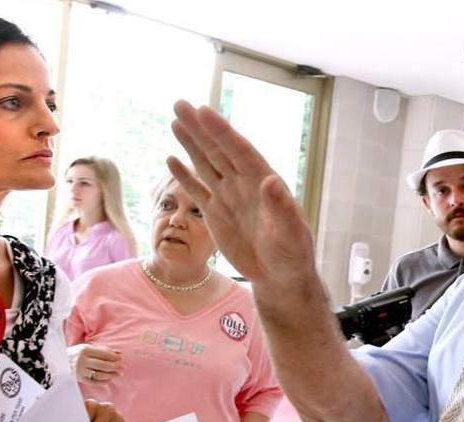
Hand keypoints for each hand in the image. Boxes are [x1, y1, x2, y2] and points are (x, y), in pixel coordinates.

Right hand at [71, 343, 122, 383]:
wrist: (57, 362)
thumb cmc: (75, 353)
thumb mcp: (87, 348)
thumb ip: (103, 350)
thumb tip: (120, 353)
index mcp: (85, 350)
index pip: (103, 354)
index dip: (114, 357)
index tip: (121, 359)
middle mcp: (82, 360)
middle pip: (103, 365)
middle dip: (115, 367)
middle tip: (123, 368)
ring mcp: (80, 371)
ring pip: (99, 374)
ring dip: (111, 375)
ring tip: (119, 374)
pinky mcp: (79, 379)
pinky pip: (93, 382)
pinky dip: (103, 381)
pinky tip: (109, 379)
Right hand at [168, 101, 315, 286]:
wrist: (280, 276)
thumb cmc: (292, 254)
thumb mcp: (291, 233)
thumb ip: (281, 208)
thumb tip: (272, 181)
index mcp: (263, 181)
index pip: (239, 150)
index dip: (221, 131)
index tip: (203, 111)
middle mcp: (244, 183)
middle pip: (218, 150)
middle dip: (200, 128)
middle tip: (180, 104)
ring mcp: (228, 197)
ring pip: (206, 164)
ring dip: (190, 143)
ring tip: (175, 120)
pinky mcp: (216, 214)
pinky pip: (197, 190)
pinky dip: (184, 175)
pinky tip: (171, 158)